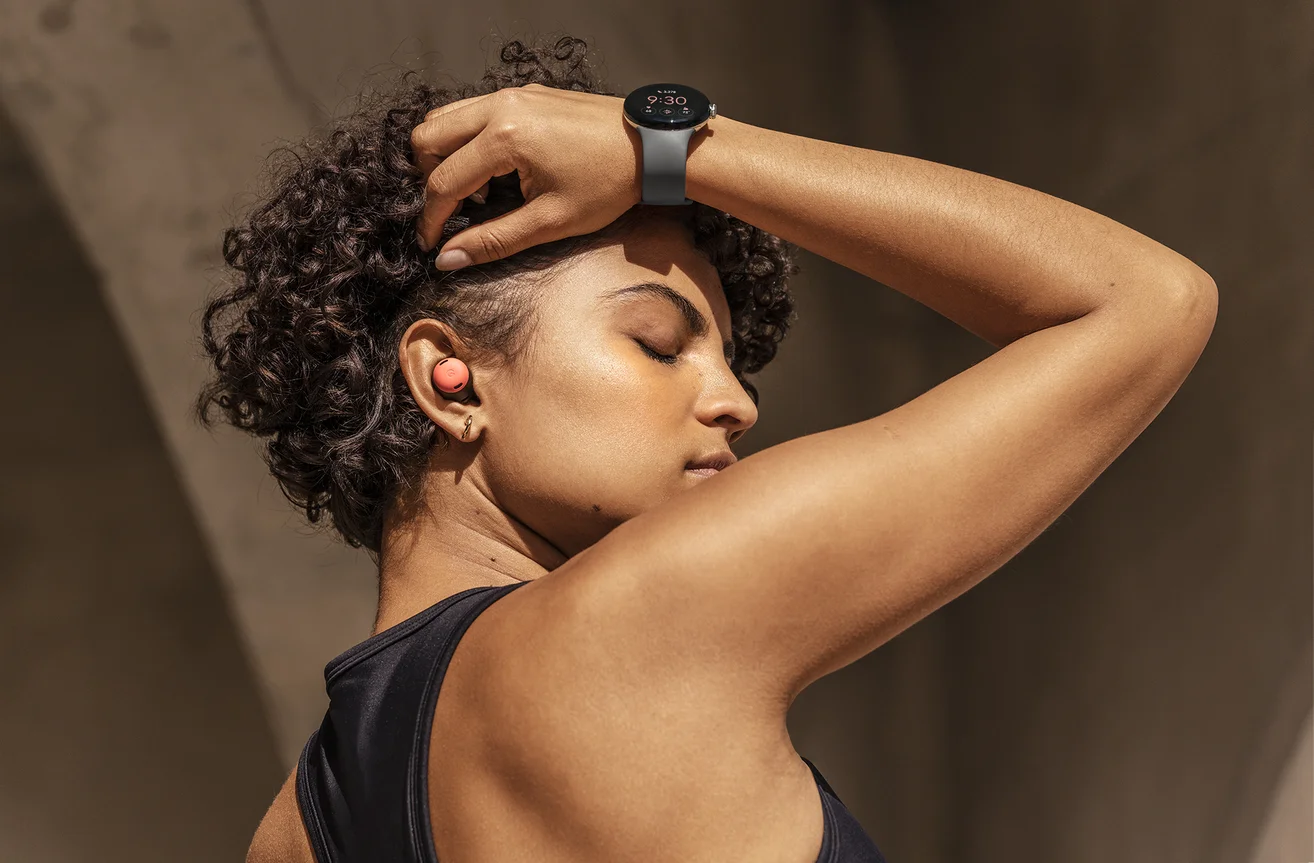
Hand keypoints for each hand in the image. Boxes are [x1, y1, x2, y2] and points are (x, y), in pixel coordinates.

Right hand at [412, 83, 642, 268]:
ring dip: (446, 155)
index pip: (444, 181)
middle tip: (452, 211)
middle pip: (427, 136)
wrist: (652, 146)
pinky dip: (468, 139)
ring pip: (446, 117)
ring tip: (477, 192)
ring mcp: (512, 94)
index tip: (431, 244)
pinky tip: (497, 171)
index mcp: (504, 138)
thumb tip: (448, 259)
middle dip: (428, 178)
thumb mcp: (551, 221)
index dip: (432, 219)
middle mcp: (500, 106)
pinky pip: (474, 110)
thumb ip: (494, 240)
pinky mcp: (525, 93)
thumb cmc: (609, 184)